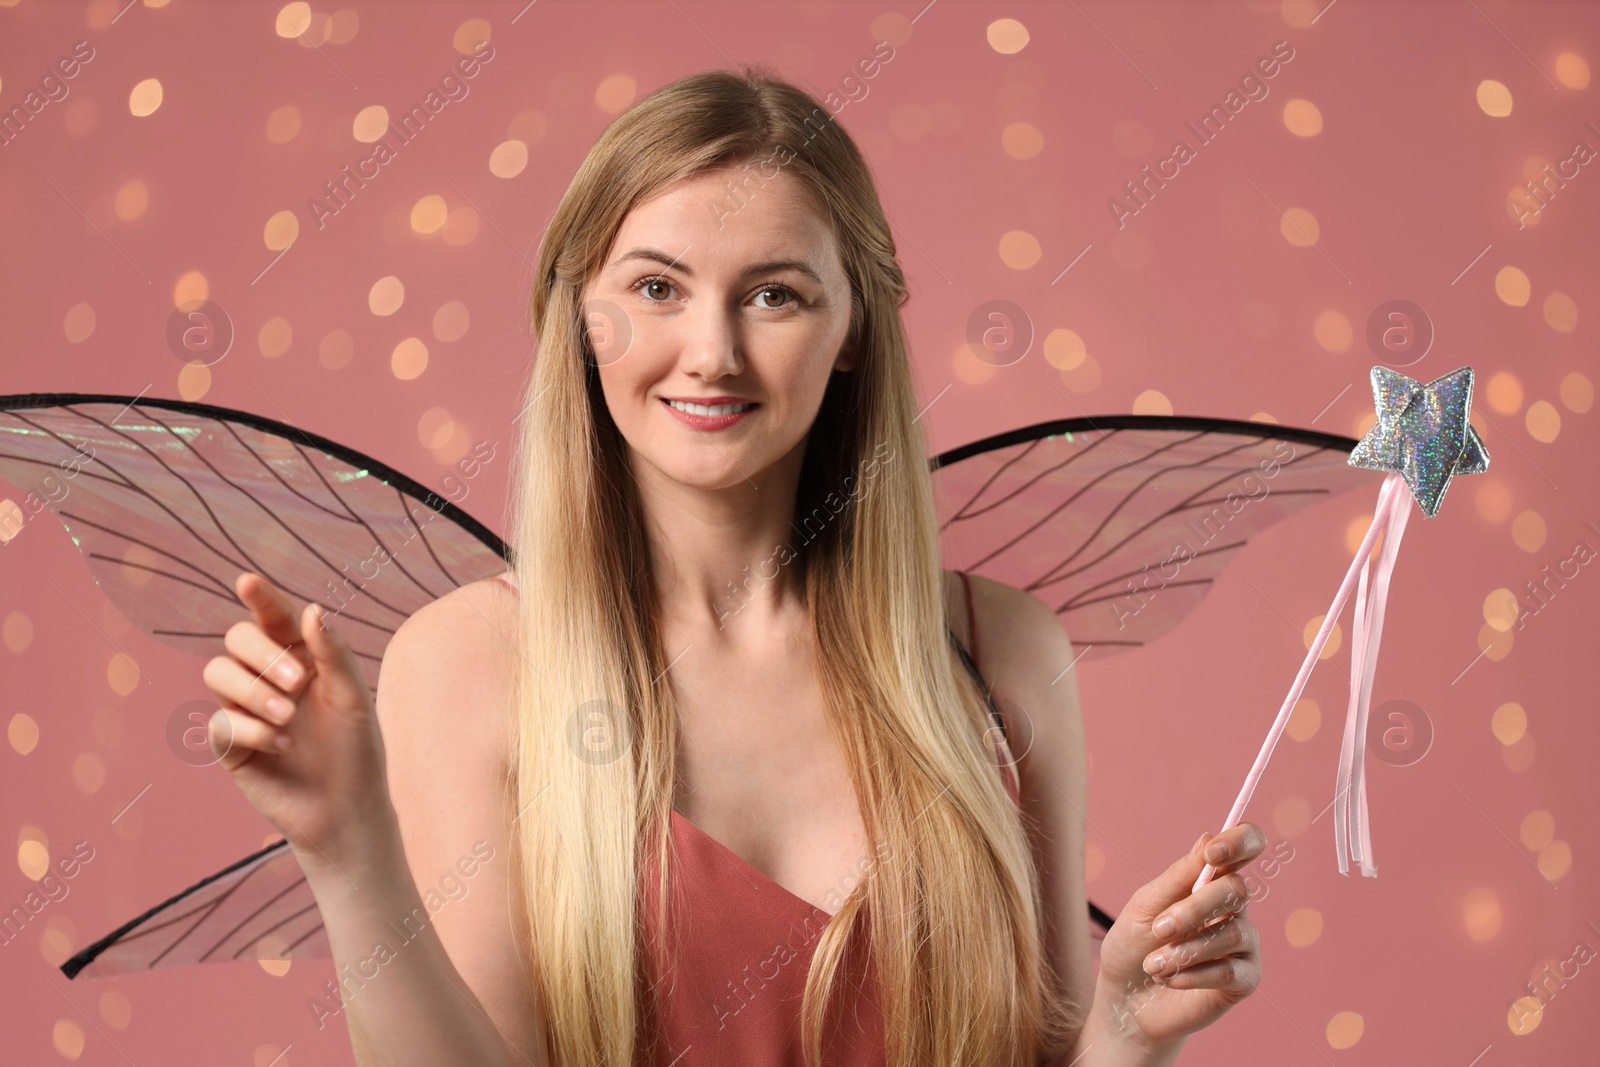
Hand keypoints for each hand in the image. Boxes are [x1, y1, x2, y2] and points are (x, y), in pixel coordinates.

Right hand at [200, 572, 393, 871]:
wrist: (347, 809)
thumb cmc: (357, 750)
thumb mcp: (354, 698)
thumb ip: (334, 654)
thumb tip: (311, 609)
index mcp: (300, 657)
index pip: (273, 617)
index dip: (260, 597)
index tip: (249, 581)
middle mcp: (267, 677)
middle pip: (236, 640)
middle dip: (261, 655)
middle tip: (298, 683)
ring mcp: (245, 710)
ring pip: (216, 674)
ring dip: (252, 691)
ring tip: (287, 718)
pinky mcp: (230, 745)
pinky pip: (219, 722)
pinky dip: (250, 730)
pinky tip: (282, 747)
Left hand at [1094, 823, 1264, 1051]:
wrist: (1125, 1000)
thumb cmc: (1134, 946)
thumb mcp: (1145, 907)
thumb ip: (1178, 877)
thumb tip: (1208, 837)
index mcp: (1210, 880)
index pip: (1246, 845)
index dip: (1239, 841)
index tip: (1213, 855)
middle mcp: (1234, 907)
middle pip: (1236, 890)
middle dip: (1193, 910)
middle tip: (1158, 930)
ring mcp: (1243, 943)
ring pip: (1232, 933)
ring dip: (1186, 950)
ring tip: (1153, 965)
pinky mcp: (1245, 979)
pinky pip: (1230, 971)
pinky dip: (1193, 975)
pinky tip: (1168, 979)